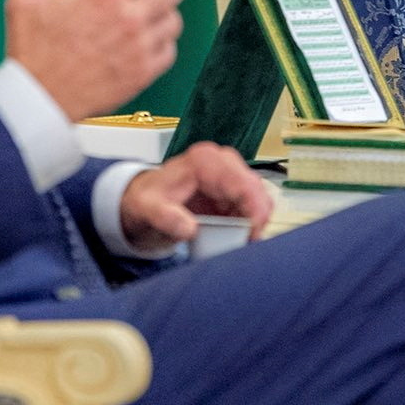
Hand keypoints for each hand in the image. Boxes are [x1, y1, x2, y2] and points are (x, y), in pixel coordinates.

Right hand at [2, 0, 191, 119]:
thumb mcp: (24, 2)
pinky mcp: (142, 74)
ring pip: (175, 20)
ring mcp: (138, 48)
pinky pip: (170, 51)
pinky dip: (165, 44)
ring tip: (157, 12)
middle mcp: (127, 19)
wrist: (37, 100)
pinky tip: (151, 41)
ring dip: (168, 13)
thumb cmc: (31, 52)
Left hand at [119, 142, 273, 247]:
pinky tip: (240, 237)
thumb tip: (189, 228)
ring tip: (241, 242)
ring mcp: (229, 175)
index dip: (254, 208)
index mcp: (204, 161)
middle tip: (249, 243)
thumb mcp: (148, 209)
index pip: (242, 181)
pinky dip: (250, 223)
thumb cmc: (148, 199)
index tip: (253, 233)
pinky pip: (253, 206)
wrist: (145, 201)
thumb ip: (166, 218)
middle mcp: (221, 162)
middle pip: (256, 188)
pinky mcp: (233, 190)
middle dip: (257, 218)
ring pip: (259, 197)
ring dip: (255, 222)